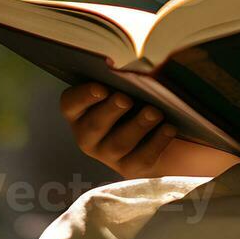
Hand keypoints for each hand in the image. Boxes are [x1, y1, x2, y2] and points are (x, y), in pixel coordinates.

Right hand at [59, 83, 177, 178]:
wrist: (157, 130)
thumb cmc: (136, 97)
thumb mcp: (128, 85)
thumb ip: (127, 77)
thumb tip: (138, 71)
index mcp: (80, 110)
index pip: (70, 103)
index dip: (83, 96)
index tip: (102, 88)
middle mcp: (88, 135)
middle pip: (93, 126)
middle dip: (110, 111)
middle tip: (126, 99)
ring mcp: (108, 154)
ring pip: (118, 144)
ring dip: (137, 126)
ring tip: (154, 112)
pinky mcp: (130, 168)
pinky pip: (141, 158)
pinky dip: (157, 142)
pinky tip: (169, 128)